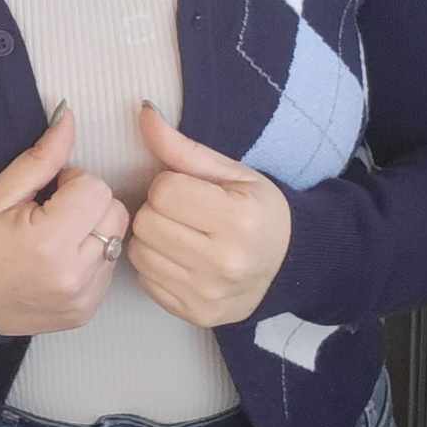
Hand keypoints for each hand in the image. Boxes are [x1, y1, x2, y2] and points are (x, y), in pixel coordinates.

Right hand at [0, 106, 129, 335]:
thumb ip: (41, 158)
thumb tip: (69, 116)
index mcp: (49, 241)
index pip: (97, 188)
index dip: (73, 182)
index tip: (50, 194)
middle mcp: (73, 274)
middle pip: (115, 212)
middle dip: (89, 203)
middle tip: (55, 214)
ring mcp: (82, 297)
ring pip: (117, 240)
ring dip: (94, 231)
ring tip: (58, 238)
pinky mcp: (87, 310)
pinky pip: (109, 269)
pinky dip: (92, 259)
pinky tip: (62, 261)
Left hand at [128, 102, 291, 327]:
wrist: (287, 268)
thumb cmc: (258, 213)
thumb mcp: (231, 173)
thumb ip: (183, 148)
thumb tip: (143, 112)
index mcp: (238, 220)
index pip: (164, 191)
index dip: (170, 185)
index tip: (190, 192)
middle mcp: (224, 262)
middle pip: (147, 222)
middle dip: (158, 211)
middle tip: (183, 215)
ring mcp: (207, 294)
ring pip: (139, 253)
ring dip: (152, 239)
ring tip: (180, 236)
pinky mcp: (194, 314)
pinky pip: (145, 281)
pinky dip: (155, 266)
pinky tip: (180, 260)